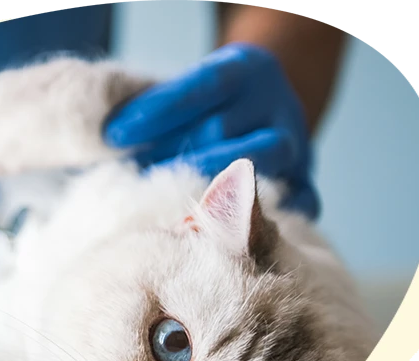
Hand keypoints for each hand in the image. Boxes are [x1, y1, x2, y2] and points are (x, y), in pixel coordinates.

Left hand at [104, 43, 318, 218]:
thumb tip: (111, 142)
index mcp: (247, 68)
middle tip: (132, 181)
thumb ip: (158, 115)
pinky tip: (222, 234)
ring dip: (202, 189)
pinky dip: (262, 220)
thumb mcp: (190, 95)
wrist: (267, 112)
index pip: (201, 86)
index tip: (115, 135)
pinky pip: (296, 204)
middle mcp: (276, 103)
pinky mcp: (307, 183)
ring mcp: (297, 145)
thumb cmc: (209, 110)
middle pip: (220, 131)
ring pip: (253, 165)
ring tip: (165, 207)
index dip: (156, 111)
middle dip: (169, 159)